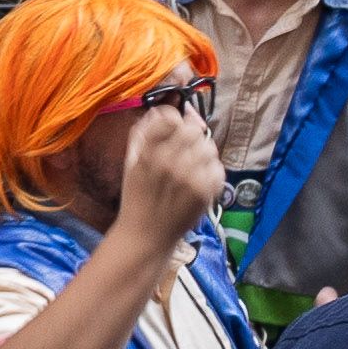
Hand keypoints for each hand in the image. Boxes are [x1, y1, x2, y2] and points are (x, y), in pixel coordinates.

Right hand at [117, 102, 225, 250]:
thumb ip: (141, 136)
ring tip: (191, 165)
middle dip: (190, 134)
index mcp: (147, 154)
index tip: (172, 125)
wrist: (146, 236)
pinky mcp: (207, 190)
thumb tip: (158, 112)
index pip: (168, 118)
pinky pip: (217, 166)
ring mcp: (191, 176)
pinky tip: (198, 179)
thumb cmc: (136, 200)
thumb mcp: (130, 165)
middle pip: (193, 129)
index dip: (172, 118)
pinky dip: (210, 170)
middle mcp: (169, 162)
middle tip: (184, 147)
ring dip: (202, 152)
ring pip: (209, 146)